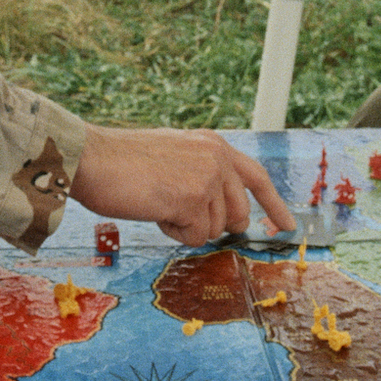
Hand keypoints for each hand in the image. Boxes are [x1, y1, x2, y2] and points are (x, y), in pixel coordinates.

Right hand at [69, 124, 295, 246]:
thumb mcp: (172, 157)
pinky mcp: (194, 198)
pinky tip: (155, 210)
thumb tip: (223, 212)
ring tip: (157, 202)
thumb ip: (201, 174)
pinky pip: (196, 236)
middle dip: (213, 224)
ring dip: (186, 226)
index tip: (288, 225)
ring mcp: (208, 177)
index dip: (274, 204)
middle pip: (238, 213)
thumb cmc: (120, 162)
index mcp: (212, 144)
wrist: (91, 158)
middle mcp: (217, 156)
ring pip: (215, 228)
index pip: (256, 176)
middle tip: (179, 214)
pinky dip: (174, 232)